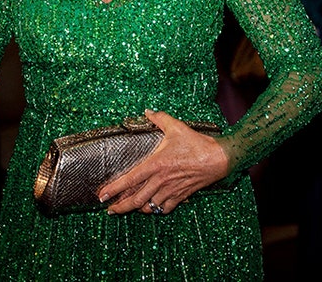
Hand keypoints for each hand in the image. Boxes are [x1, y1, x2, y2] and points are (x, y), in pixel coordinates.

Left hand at [97, 109, 229, 215]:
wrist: (219, 158)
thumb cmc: (197, 143)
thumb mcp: (176, 127)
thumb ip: (160, 118)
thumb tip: (148, 111)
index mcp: (156, 165)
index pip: (130, 180)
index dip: (114, 188)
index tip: (102, 195)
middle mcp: (161, 180)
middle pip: (136, 199)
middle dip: (121, 206)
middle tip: (110, 209)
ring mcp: (171, 190)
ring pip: (149, 206)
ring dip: (137, 208)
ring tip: (128, 208)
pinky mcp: (181, 195)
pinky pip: (165, 208)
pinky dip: (156, 210)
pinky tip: (152, 207)